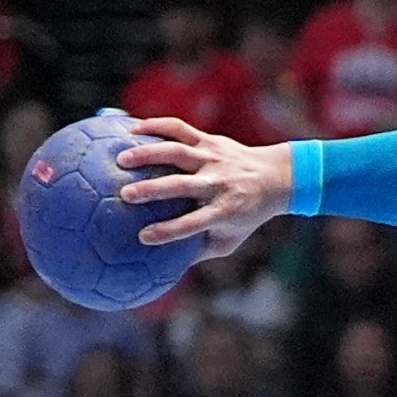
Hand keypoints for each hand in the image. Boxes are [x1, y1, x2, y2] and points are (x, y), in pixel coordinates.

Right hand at [113, 117, 298, 263]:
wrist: (275, 176)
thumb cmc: (246, 215)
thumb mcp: (229, 239)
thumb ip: (198, 251)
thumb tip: (163, 271)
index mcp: (223, 211)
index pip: (194, 224)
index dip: (170, 231)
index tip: (143, 237)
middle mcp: (217, 183)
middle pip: (181, 186)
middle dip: (153, 189)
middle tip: (125, 195)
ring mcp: (212, 159)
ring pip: (177, 152)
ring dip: (148, 153)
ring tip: (121, 158)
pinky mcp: (209, 139)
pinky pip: (180, 129)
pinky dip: (156, 125)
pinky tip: (131, 127)